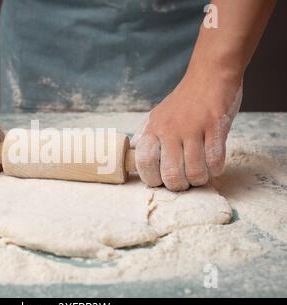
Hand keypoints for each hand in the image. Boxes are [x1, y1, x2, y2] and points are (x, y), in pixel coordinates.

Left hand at [131, 71, 241, 190]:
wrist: (210, 74)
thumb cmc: (185, 100)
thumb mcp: (158, 115)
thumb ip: (146, 135)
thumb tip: (133, 152)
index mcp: (154, 128)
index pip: (144, 161)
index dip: (151, 178)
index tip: (160, 180)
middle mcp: (171, 129)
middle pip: (170, 174)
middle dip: (178, 185)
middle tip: (184, 180)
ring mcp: (194, 128)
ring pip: (194, 171)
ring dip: (199, 179)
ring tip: (201, 173)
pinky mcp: (216, 127)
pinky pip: (215, 160)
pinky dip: (215, 169)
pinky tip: (214, 164)